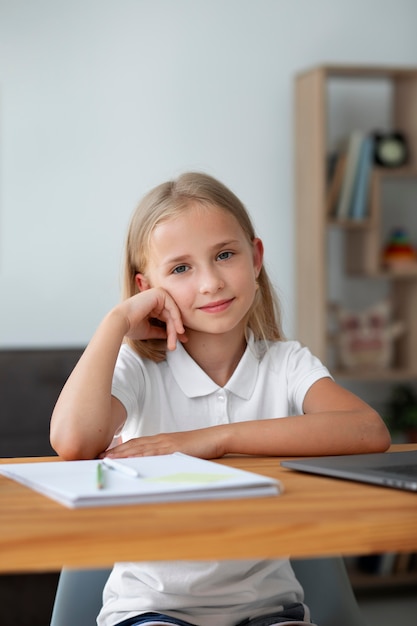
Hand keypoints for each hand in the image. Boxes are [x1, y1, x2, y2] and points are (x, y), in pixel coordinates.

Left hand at [99, 427, 225, 459]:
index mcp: (160, 440)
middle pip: (133, 445)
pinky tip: (131, 459)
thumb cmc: (199, 446)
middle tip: (98, 457)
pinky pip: (153, 453)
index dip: (119, 449)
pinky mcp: (173, 448)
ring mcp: (166, 443)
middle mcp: (160, 440)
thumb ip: (165, 455)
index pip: (135, 444)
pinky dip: (140, 456)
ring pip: (139, 448)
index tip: (105, 455)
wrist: (214, 438)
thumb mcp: (179, 451)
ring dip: (122, 454)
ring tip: (107, 459)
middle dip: (115, 452)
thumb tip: (153, 464)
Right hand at [117, 288, 185, 349]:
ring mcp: (157, 294)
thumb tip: (173, 336)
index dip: (174, 330)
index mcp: (151, 306)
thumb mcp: (149, 330)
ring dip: (175, 327)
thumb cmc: (131, 327)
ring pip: (172, 313)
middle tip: (178, 343)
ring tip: (176, 339)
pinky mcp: (159, 293)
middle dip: (175, 331)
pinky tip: (178, 330)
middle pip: (170, 316)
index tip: (180, 341)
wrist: (120, 322)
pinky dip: (177, 319)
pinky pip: (172, 307)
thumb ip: (160, 331)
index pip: (167, 318)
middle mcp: (154, 299)